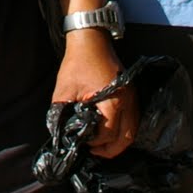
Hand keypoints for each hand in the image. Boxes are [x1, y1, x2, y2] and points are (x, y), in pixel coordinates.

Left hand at [52, 31, 137, 158]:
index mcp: (113, 100)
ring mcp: (133, 97)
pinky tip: (108, 132)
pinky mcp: (132, 94)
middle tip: (94, 152)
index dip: (96, 142)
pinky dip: (123, 130)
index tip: (83, 143)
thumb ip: (61, 113)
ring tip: (100, 145)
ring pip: (132, 129)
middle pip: (127, 137)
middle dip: (111, 150)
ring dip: (118, 141)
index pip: (109, 133)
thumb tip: (59, 132)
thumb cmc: (78, 62)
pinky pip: (132, 119)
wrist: (91, 40)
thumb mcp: (64, 90)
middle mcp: (129, 101)